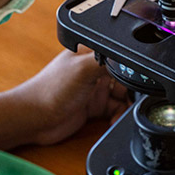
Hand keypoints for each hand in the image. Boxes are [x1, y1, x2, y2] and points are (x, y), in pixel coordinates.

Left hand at [14, 47, 130, 145]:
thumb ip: (107, 59)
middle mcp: (95, 70)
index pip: (121, 56)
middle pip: (126, 77)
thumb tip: (130, 55)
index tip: (139, 79)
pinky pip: (115, 111)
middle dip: (132, 89)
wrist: (34, 119)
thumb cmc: (49, 89)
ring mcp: (94, 89)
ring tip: (123, 112)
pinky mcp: (93, 107)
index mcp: (92, 53)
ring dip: (127, 105)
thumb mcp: (82, 68)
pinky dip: (119, 116)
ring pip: (123, 96)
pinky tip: (114, 120)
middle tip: (133, 99)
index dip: (132, 67)